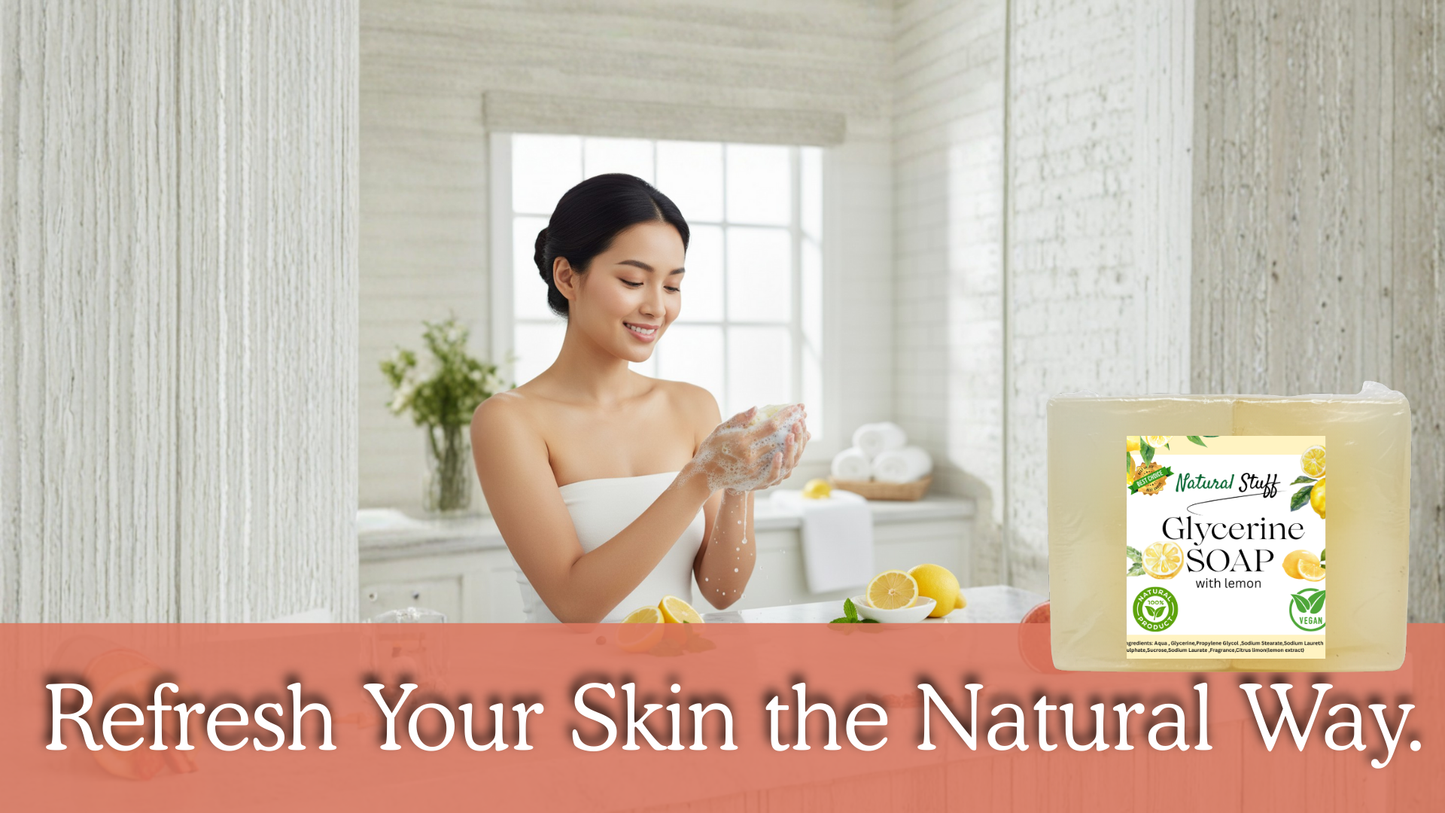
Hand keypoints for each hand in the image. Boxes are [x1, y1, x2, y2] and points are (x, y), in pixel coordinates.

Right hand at [683, 405, 806, 492]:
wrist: (704, 474)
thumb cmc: (711, 447)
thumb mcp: (721, 429)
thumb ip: (740, 419)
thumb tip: (756, 408)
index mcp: (743, 440)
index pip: (771, 425)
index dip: (785, 415)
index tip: (795, 407)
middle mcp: (750, 455)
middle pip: (779, 439)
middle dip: (793, 425)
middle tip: (803, 415)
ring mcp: (754, 469)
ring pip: (781, 454)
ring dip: (794, 441)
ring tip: (801, 430)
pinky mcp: (755, 479)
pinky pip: (777, 467)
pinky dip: (786, 457)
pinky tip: (791, 449)